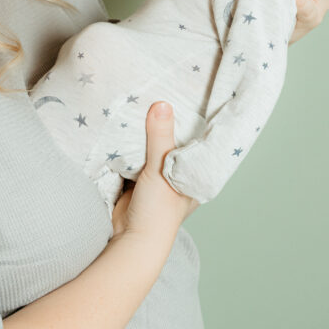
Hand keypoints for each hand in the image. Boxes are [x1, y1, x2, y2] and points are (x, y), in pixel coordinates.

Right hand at [111, 103, 198, 251]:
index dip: (199, 122)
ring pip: (153, 148)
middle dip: (169, 123)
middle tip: (165, 89)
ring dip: (146, 133)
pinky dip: (130, 143)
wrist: (130, 238)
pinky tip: (127, 122)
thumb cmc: (158, 211)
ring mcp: (156, 176)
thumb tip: (161, 104)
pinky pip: (134, 155)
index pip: (201, 143)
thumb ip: (160, 137)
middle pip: (174, 143)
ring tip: (145, 98)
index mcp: (194, 175)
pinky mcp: (135, 178)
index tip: (196, 95)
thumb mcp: (161, 169)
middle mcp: (177, 174)